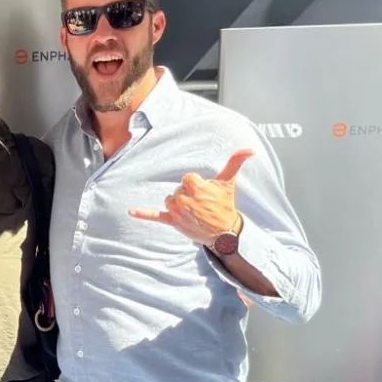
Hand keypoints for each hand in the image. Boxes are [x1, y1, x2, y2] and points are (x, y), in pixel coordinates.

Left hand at [129, 149, 252, 246]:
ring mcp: (177, 211)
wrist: (223, 231)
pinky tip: (131, 211)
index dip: (196, 185)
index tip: (205, 193)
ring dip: (178, 204)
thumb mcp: (229, 182)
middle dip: (188, 195)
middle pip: (178, 189)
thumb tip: (250, 149)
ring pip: (170, 199)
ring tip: (193, 211)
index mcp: (196, 186)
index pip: (187, 178)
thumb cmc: (225, 204)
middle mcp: (184, 198)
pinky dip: (143, 214)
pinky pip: (155, 216)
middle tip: (202, 205)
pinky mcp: (172, 221)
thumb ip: (236, 162)